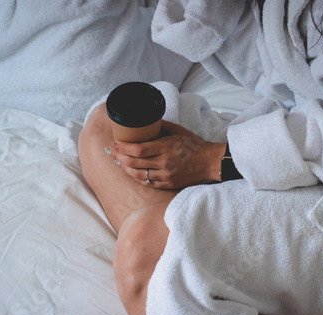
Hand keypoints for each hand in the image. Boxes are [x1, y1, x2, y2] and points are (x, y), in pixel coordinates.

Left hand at [108, 121, 225, 188]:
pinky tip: (131, 172)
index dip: (123, 147)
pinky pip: (148, 182)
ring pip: (138, 175)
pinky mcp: (168, 184)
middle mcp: (164, 163)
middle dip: (119, 157)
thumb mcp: (178, 130)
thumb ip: (161, 126)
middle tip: (111, 151)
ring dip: (125, 169)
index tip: (115, 143)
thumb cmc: (195, 145)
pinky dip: (137, 177)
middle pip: (134, 163)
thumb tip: (145, 121)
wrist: (210, 162)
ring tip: (118, 162)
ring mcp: (166, 176)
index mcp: (166, 147)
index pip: (138, 149)